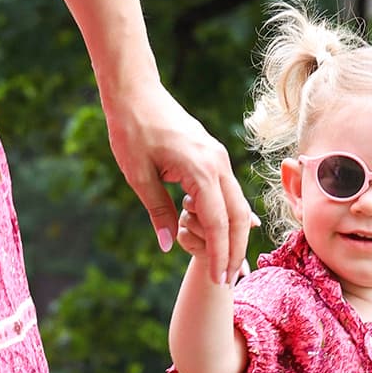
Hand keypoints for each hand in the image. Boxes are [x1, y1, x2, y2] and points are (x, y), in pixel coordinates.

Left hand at [102, 80, 255, 285]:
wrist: (136, 92)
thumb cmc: (132, 130)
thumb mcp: (138, 176)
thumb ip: (157, 211)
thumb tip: (167, 246)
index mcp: (200, 170)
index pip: (218, 223)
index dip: (219, 255)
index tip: (218, 280)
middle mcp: (218, 164)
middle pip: (238, 217)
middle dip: (235, 251)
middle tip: (229, 280)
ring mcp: (219, 158)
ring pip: (238, 205)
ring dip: (235, 237)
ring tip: (227, 264)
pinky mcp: (214, 157)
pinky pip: (229, 193)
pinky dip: (230, 217)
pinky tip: (226, 235)